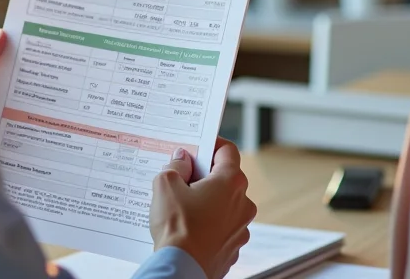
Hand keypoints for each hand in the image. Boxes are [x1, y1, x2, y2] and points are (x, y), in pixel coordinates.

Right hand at [149, 138, 256, 278]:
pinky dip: (209, 225)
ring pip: (225, 205)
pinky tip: (189, 229)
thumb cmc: (177, 227)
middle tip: (182, 178)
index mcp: (231, 182)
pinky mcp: (234, 247)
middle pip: (226, 178)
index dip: (211, 144)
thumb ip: (175, 165)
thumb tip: (182, 159)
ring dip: (208, 202)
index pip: (227, 151)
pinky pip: (222, 228)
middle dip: (205, 176)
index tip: (197, 147)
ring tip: (182, 208)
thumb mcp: (166, 185)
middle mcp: (243, 203)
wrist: (182, 269)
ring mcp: (241, 227)